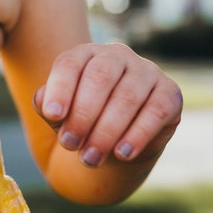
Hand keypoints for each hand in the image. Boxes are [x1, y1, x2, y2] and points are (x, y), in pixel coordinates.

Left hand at [33, 43, 181, 167]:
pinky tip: (122, 154)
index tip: (53, 115)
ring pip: (127, 97)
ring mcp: (146, 70)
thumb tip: (43, 101)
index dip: (60, 89)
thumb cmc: (81, 119)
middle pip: (100, 78)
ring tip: (90, 159)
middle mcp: (117, 55)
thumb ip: (47, 105)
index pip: (70, 64)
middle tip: (70, 145)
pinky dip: (137, 134)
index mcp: (85, 54)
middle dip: (83, 115)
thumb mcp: (60, 113)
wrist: (115, 138)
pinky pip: (155, 111)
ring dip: (107, 131)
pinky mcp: (169, 92)